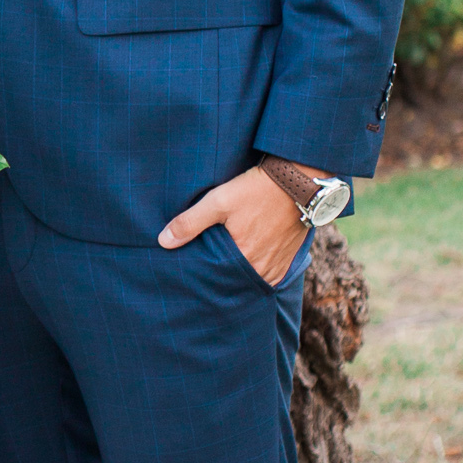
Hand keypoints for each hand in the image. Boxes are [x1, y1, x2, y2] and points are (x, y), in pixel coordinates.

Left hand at [158, 164, 308, 284]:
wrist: (298, 181)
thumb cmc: (257, 190)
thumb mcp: (219, 201)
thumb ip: (190, 222)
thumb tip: (163, 241)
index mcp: (243, 259)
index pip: (216, 279)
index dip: (204, 276)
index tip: (193, 271)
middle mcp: (262, 269)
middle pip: (234, 281)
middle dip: (221, 278)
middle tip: (208, 271)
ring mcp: (277, 266)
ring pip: (252, 280)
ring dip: (239, 276)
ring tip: (226, 268)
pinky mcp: (288, 260)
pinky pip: (269, 276)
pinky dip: (257, 273)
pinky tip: (246, 265)